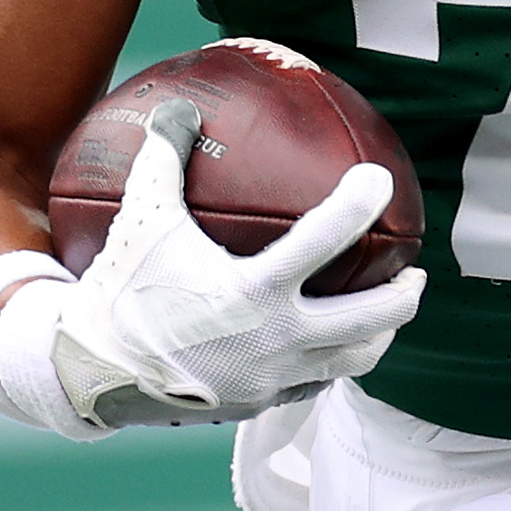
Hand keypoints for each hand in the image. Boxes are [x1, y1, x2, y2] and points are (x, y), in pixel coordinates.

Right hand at [34, 99, 424, 429]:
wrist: (95, 372)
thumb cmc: (121, 290)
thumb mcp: (141, 220)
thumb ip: (162, 161)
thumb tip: (176, 109)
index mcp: (255, 291)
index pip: (325, 240)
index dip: (359, 205)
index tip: (380, 182)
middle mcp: (277, 338)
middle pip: (371, 318)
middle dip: (404, 294)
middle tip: (415, 271)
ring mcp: (274, 377)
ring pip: (354, 359)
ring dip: (379, 334)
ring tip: (388, 314)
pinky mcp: (263, 401)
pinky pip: (316, 382)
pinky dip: (333, 361)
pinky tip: (332, 346)